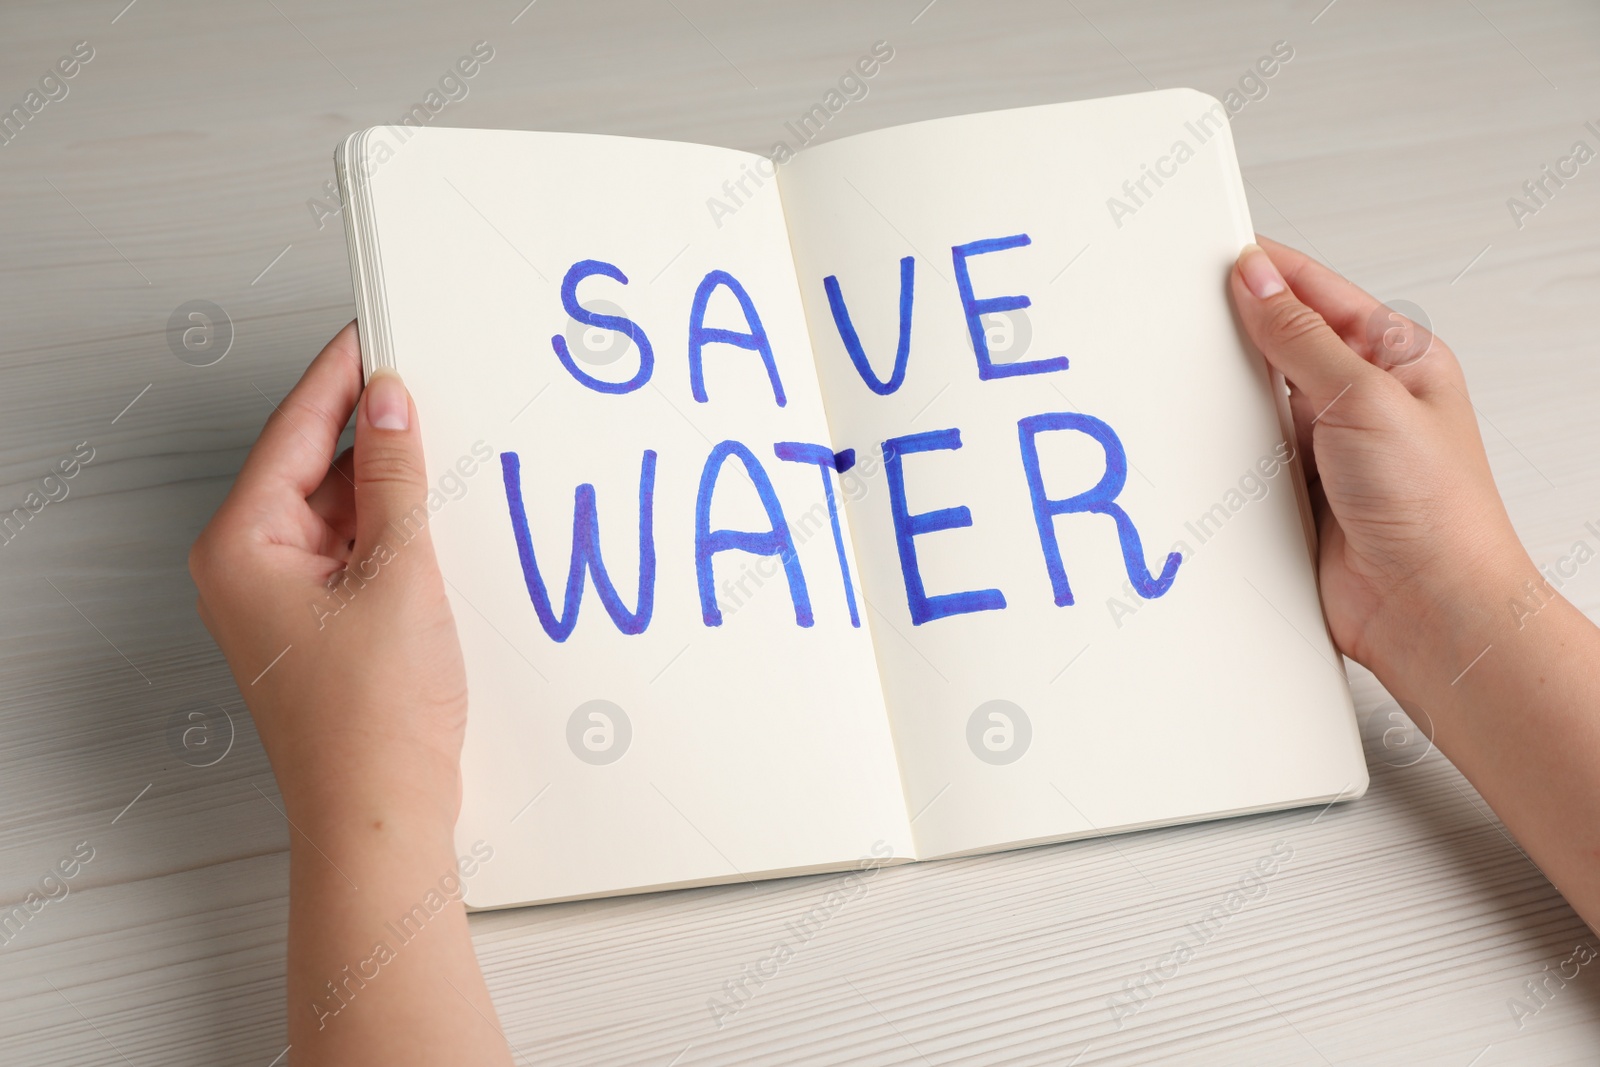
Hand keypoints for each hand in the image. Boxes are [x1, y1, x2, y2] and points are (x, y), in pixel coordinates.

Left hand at [189, 321, 465, 837]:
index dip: (341, 376)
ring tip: (446, 456)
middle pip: (314, 466)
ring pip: (339, 510)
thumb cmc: (373, 718)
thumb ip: (394, 478)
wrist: (380, 815)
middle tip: (431, 387)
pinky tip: (438, 518)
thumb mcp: (398, 572)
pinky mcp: (317, 624)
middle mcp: (248, 566)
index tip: (377, 331)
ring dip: (390, 486)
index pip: (295, 430)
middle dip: (374, 432)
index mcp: (242, 544)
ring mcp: (281, 598)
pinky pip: (354, 551)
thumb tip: (390, 405)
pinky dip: (393, 531)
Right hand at [1232, 239, 1599, 932]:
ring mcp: (1320, 445)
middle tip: (1178, 316)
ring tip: (1182, 377)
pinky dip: (1215, 451)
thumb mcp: (1366, 397)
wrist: (1428, 610)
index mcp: (1393, 355)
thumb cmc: (1437, 511)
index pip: (1315, 290)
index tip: (1209, 258)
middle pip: (1276, 342)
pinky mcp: (1290, 492)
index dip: (1263, 270)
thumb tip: (1257, 280)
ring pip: (1251, 400)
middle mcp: (1356, 396)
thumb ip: (1302, 337)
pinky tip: (1196, 442)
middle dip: (1230, 332)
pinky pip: (1239, 456)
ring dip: (1221, 397)